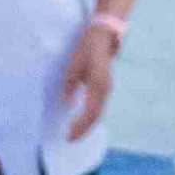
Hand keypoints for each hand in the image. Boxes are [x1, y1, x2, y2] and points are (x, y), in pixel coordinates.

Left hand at [57, 14, 122, 148]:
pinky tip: (82, 121)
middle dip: (83, 129)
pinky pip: (98, 106)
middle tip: (70, 139)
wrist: (104, 35)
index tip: (68, 136)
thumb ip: (70, 85)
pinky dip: (90, 116)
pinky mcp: (105, 86)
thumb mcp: (74, 66)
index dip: (80, 126)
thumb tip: (67, 102)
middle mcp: (105, 89)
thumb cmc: (87, 48)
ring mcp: (107, 88)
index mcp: (98, 85)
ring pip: (98, 112)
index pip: (90, 113)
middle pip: (95, 116)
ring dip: (87, 124)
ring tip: (75, 133)